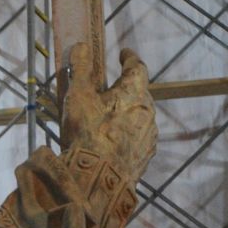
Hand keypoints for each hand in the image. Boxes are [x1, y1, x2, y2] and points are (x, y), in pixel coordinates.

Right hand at [61, 43, 156, 182]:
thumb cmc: (87, 133)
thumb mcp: (78, 97)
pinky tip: (114, 141)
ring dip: (128, 113)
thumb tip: (82, 46)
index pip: (137, 67)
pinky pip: (138, 137)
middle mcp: (148, 111)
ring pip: (140, 116)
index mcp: (134, 92)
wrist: (98, 181)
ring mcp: (149, 135)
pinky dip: (128, 133)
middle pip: (140, 93)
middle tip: (110, 89)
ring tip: (109, 119)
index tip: (123, 54)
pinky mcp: (146, 156)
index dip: (129, 58)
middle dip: (126, 88)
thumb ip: (80, 69)